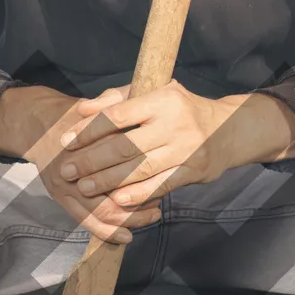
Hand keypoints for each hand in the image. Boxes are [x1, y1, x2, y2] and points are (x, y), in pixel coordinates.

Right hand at [0, 83, 168, 244]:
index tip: (168, 179)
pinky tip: (126, 236)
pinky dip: (107, 232)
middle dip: (141, 202)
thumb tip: (156, 118)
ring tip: (150, 218)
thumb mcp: (101, 105)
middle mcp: (76, 164)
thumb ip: (124, 109)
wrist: (40, 126)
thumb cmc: (78, 117)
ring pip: (102, 212)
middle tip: (160, 206)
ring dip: (129, 219)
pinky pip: (87, 222)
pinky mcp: (61, 198)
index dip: (148, 173)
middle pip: (115, 191)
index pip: (124, 160)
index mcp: (90, 139)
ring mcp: (67, 184)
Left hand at [55, 82, 294, 214]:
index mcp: (162, 99)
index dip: (88, 130)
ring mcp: (186, 148)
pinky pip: (160, 185)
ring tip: (85, 187)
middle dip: (91, 160)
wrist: (228, 130)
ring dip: (108, 181)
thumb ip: (116, 100)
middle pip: (125, 145)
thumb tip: (82, 110)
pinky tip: (116, 199)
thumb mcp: (153, 95)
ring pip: (140, 168)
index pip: (117, 116)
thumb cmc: (180, 110)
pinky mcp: (194, 170)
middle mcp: (175, 123)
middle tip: (68, 171)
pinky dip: (137, 194)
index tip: (66, 142)